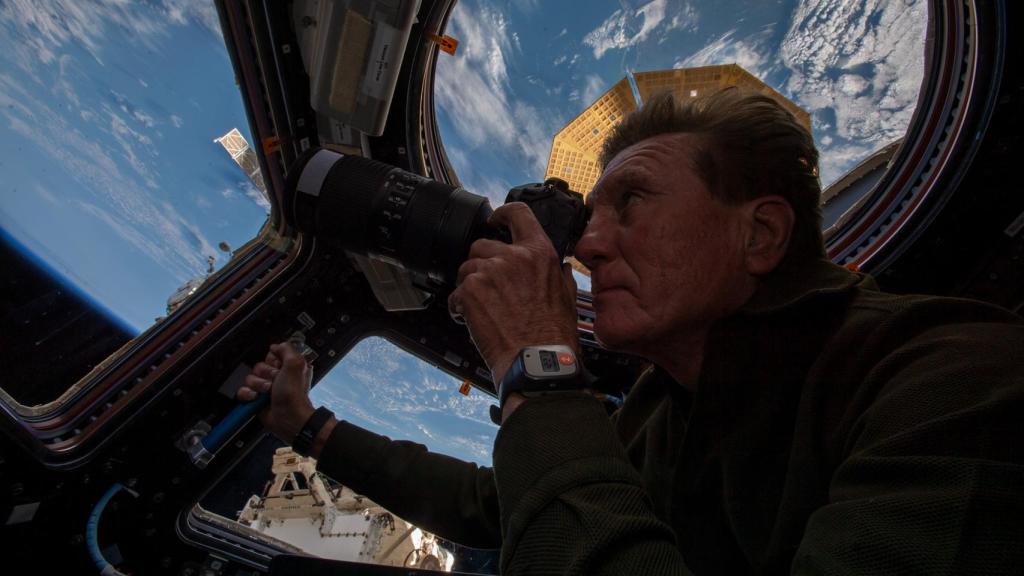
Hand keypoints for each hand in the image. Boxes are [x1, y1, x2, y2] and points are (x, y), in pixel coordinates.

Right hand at [237, 342, 315, 444]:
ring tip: (267, 392)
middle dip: (265, 374)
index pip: (271, 355)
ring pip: (250, 378)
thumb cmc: (293, 394)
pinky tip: (256, 398)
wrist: (287, 418)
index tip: (279, 367)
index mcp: (287, 367)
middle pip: (259, 366)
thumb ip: (287, 350)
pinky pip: (243, 391)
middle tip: (274, 382)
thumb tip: (275, 346)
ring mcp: (265, 388)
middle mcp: (277, 376)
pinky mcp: (256, 399)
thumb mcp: (295, 364)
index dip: (273, 361)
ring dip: (257, 385)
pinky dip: (248, 395)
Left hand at [448, 202, 580, 382]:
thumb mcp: (568, 297)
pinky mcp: (470, 292)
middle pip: (481, 245)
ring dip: (470, 286)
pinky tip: (473, 321)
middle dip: (481, 264)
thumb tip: (559, 267)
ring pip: (466, 269)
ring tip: (483, 308)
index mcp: (539, 254)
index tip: (493, 220)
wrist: (536, 360)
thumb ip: (559, 275)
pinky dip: (460, 307)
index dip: (501, 214)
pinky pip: (456, 293)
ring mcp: (489, 273)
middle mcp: (513, 258)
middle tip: (489, 287)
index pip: (517, 214)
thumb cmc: (553, 334)